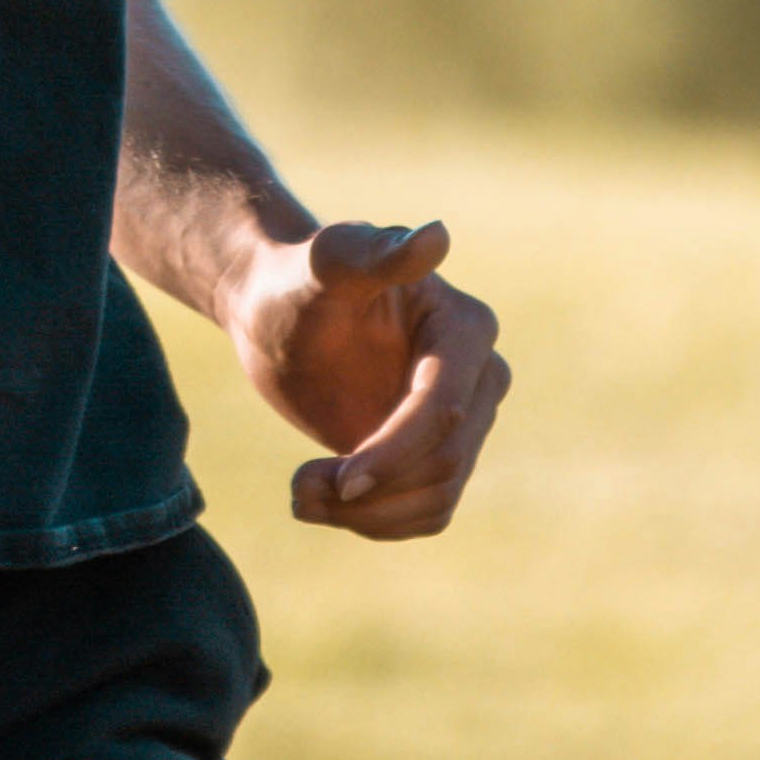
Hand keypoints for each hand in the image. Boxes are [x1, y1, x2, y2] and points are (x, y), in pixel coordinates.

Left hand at [229, 218, 510, 542]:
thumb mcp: (326, 265)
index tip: (338, 481)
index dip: (395, 452)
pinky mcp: (437, 455)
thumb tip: (436, 235)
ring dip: (367, 516)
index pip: (444, 410)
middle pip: (446, 463)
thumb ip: (375, 252)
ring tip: (301, 495)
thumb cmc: (298, 281)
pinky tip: (319, 503)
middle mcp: (481, 375)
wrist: (278, 316)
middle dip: (373, 489)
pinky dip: (374, 524)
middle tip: (300, 488)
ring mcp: (464, 419)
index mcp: (465, 327)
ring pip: (439, 498)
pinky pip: (427, 513)